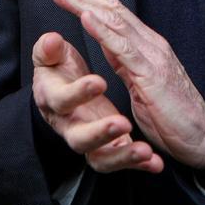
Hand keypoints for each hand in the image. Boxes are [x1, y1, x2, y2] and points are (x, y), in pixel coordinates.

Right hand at [31, 31, 163, 173]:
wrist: (60, 95)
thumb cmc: (58, 71)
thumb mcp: (51, 58)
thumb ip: (49, 50)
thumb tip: (51, 40)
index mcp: (53, 102)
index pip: (61, 101)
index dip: (78, 93)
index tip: (100, 82)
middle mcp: (69, 126)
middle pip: (79, 138)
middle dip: (101, 132)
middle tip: (122, 123)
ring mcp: (89, 141)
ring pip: (100, 158)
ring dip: (123, 156)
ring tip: (144, 151)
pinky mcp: (106, 150)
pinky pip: (120, 162)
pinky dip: (137, 165)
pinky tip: (156, 163)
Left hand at [45, 0, 204, 169]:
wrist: (201, 137)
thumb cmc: (172, 114)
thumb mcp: (142, 82)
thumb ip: (126, 60)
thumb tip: (107, 42)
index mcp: (147, 46)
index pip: (113, 14)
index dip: (86, 0)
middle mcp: (150, 44)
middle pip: (111, 9)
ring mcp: (152, 56)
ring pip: (115, 20)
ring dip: (84, 4)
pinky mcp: (151, 74)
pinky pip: (123, 47)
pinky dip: (102, 30)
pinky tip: (85, 18)